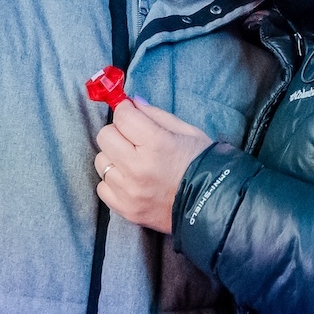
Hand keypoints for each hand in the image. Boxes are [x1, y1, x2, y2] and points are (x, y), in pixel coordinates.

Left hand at [95, 98, 213, 232]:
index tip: (132, 114)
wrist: (212, 204)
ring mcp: (130, 192)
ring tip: (134, 163)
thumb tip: (130, 102)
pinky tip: (131, 181)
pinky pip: (102, 187)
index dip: (126, 111)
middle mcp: (139, 168)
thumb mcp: (186, 132)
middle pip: (105, 136)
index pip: (122, 116)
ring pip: (102, 161)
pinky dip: (114, 182)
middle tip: (133, 139)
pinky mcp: (126, 210)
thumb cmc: (201, 164)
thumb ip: (155, 115)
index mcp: (157, 144)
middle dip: (118, 132)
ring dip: (115, 158)